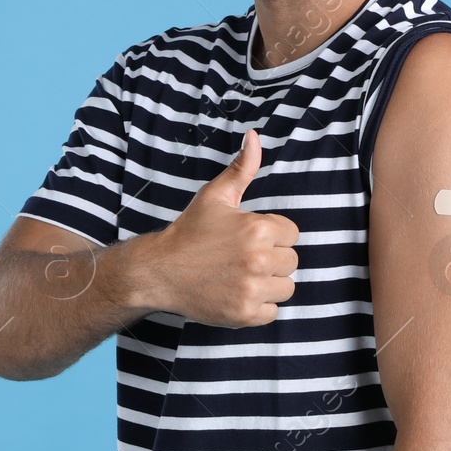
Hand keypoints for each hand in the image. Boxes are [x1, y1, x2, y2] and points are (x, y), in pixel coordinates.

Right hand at [144, 127, 298, 326]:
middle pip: (291, 262)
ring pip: (286, 287)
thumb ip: (242, 169)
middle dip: (272, 259)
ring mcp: (252, 289)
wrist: (159, 271)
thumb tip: (254, 136)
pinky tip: (238, 293)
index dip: (271, 234)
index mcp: (259, 229)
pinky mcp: (245, 314)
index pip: (291, 234)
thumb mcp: (215, 196)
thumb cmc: (190, 232)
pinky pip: (273, 311)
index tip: (247, 238)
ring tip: (241, 275)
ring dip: (269, 283)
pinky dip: (259, 306)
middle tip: (241, 257)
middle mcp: (259, 260)